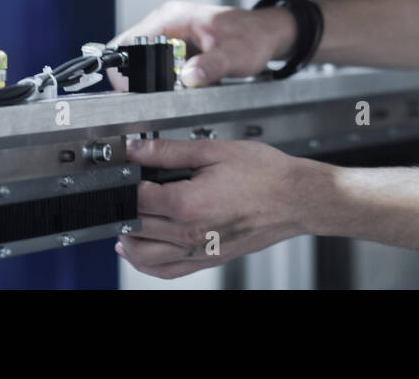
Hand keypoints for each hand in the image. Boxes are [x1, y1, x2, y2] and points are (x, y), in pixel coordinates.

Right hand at [106, 0, 293, 87]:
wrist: (266, 34)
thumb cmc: (253, 36)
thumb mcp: (235, 54)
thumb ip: (212, 66)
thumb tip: (189, 78)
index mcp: (173, 16)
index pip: (130, 41)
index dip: (126, 69)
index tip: (134, 90)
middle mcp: (166, 22)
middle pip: (129, 52)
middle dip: (136, 78)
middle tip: (154, 96)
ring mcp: (168, 34)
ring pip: (141, 61)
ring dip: (148, 80)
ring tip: (169, 91)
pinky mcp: (174, 47)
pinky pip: (156, 65)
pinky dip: (160, 79)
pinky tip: (176, 87)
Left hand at [116, 137, 324, 278]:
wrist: (296, 199)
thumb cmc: (264, 175)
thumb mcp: (214, 150)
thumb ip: (169, 151)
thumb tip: (138, 149)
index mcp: (187, 203)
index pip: (137, 197)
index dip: (125, 182)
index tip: (124, 170)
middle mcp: (189, 233)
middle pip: (136, 227)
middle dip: (124, 208)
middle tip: (122, 192)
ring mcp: (198, 251)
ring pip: (145, 256)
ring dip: (128, 240)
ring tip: (122, 222)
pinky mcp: (208, 260)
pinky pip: (167, 271)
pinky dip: (147, 264)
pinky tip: (140, 251)